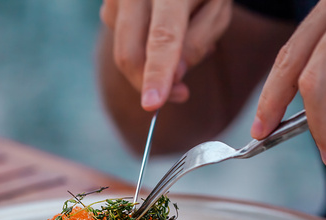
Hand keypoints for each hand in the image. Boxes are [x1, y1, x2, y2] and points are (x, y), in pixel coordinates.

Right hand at [100, 0, 231, 110]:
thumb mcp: (217, 8)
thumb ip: (198, 42)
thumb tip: (174, 78)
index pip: (162, 37)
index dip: (157, 73)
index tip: (153, 104)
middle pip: (130, 52)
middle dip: (148, 83)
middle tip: (182, 94)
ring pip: (124, 48)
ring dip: (151, 60)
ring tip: (181, 37)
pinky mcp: (108, 3)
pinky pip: (120, 37)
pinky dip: (142, 44)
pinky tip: (159, 28)